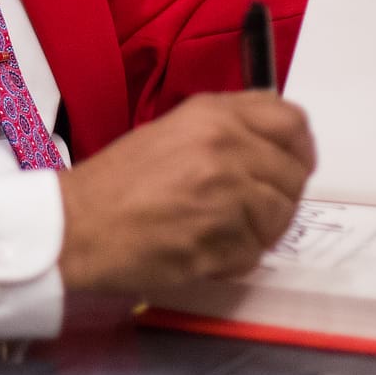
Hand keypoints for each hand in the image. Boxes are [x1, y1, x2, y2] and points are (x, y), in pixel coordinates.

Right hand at [57, 92, 314, 294]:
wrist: (76, 224)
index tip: (289, 165)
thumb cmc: (117, 182)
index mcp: (213, 115)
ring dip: (257, 232)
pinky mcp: (219, 238)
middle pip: (293, 176)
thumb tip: (273, 143)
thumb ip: (225, 130)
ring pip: (279, 218)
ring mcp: (225, 194)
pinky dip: (234, 259)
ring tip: (218, 231)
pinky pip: (253, 254)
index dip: (298, 148)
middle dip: (277, 198)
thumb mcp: (172, 131)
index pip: (292, 122)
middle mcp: (225, 147)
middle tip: (246, 210)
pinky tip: (202, 250)